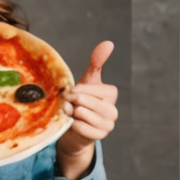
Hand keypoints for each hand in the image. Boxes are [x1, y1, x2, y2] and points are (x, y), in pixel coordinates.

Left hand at [55, 41, 116, 179]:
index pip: (88, 88)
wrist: (74, 128)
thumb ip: (97, 62)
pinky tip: (72, 123)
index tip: (69, 93)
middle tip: (66, 103)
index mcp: (111, 93)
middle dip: (71, 102)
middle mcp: (113, 110)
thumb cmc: (80, 102)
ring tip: (69, 112)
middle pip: (85, 101)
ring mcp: (108, 125)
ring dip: (71, 113)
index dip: (75, 91)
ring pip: (83, 114)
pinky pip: (82, 128)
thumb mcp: (87, 81)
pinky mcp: (100, 137)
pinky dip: (73, 125)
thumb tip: (108, 43)